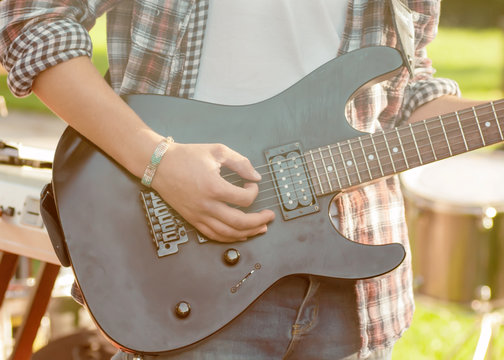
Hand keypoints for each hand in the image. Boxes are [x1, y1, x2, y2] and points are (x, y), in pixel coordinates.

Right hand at [151, 143, 274, 241]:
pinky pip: (213, 235)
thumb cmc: (187, 156)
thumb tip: (256, 177)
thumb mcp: (217, 151)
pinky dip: (230, 238)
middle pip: (240, 222)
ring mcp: (198, 215)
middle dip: (259, 221)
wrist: (159, 165)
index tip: (252, 184)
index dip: (254, 192)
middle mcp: (206, 205)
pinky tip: (241, 235)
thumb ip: (240, 162)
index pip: (244, 199)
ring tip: (261, 228)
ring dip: (248, 233)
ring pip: (228, 233)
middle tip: (270, 216)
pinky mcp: (192, 220)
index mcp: (214, 187)